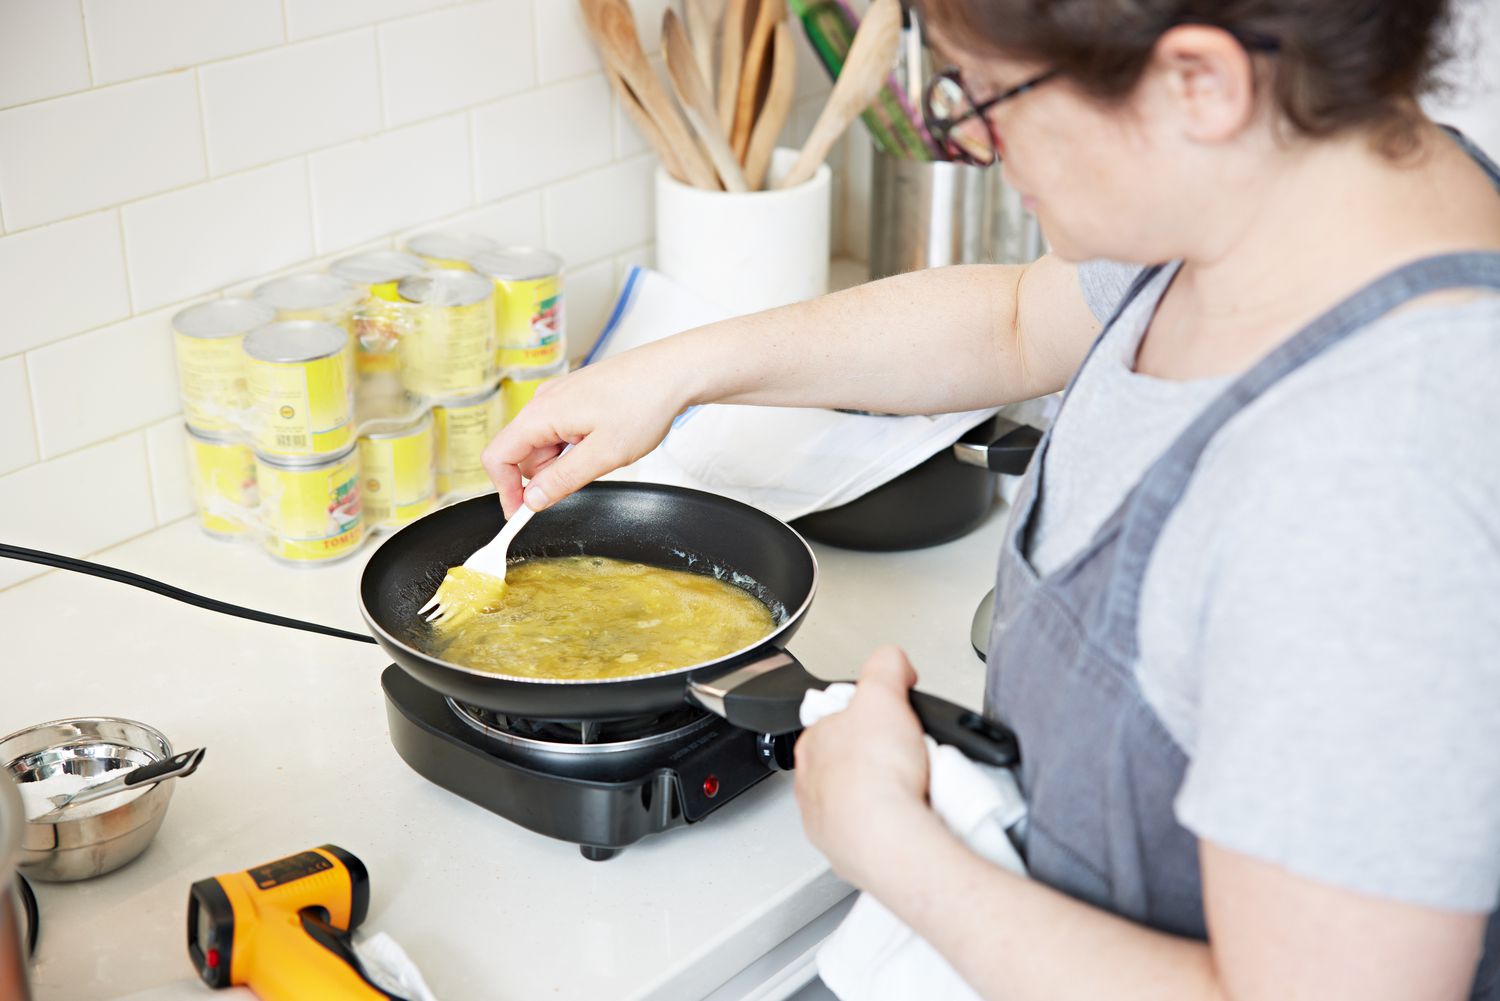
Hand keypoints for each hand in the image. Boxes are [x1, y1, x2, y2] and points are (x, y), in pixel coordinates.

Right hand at [480, 346, 689, 516]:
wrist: (674, 371)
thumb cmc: (644, 404)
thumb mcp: (603, 455)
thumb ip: (562, 480)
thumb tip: (532, 500)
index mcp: (541, 414)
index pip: (497, 457)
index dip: (505, 490)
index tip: (521, 515)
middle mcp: (543, 401)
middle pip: (522, 454)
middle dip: (546, 476)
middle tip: (586, 475)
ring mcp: (559, 397)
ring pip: (544, 444)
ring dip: (565, 460)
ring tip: (604, 451)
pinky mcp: (574, 397)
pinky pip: (560, 431)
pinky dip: (576, 446)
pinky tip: (604, 440)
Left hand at [794, 646, 941, 888]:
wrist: (890, 839)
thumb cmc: (876, 775)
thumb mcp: (883, 693)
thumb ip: (886, 666)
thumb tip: (892, 660)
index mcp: (813, 745)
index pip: (836, 722)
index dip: (867, 718)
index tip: (889, 722)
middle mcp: (814, 787)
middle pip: (850, 762)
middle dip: (878, 759)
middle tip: (907, 757)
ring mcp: (830, 824)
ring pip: (860, 801)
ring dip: (885, 794)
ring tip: (915, 788)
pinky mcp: (851, 855)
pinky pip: (875, 834)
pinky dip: (893, 826)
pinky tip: (912, 817)